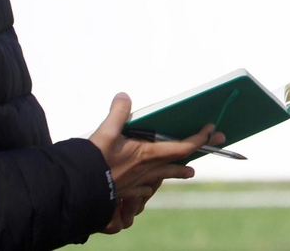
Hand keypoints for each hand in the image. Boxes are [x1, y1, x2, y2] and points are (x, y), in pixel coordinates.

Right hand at [89, 93, 216, 232]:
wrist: (76, 190)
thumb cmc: (93, 162)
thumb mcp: (106, 132)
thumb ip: (118, 112)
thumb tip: (123, 96)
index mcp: (147, 154)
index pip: (183, 147)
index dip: (200, 138)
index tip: (211, 129)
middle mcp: (147, 170)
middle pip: (178, 163)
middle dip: (196, 155)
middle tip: (213, 148)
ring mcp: (137, 183)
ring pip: (163, 178)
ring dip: (177, 173)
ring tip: (189, 172)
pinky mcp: (125, 192)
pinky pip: (144, 190)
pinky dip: (150, 186)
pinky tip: (150, 186)